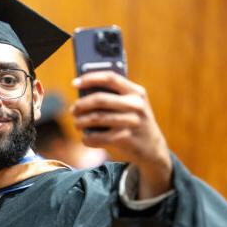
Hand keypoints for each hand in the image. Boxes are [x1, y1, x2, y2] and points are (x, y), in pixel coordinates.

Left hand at [71, 71, 172, 197]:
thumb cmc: (134, 122)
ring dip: (80, 122)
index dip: (90, 78)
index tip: (75, 83)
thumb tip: (83, 93)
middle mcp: (136, 105)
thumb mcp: (132, 105)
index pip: (110, 78)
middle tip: (73, 110)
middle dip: (81, 104)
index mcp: (136, 92)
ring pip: (96, 118)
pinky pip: (97, 137)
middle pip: (99, 100)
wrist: (153, 148)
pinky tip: (86, 138)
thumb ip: (114, 96)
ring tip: (77, 124)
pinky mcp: (125, 139)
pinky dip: (87, 138)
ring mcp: (131, 123)